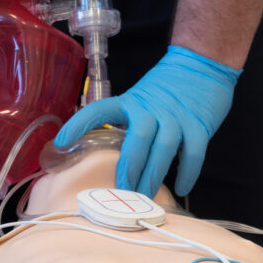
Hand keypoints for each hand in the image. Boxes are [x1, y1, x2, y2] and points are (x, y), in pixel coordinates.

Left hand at [54, 46, 240, 197]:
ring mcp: (177, 117)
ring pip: (163, 149)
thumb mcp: (139, 99)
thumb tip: (105, 154)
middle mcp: (151, 109)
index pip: (100, 110)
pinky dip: (187, 173)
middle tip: (122, 191)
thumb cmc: (166, 89)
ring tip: (146, 196)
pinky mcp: (199, 125)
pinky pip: (192, 153)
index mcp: (130, 102)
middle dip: (129, 168)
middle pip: (138, 139)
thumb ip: (126, 122)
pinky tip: (181, 188)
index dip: (79, 124)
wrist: (201, 65)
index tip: (61, 141)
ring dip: (154, 176)